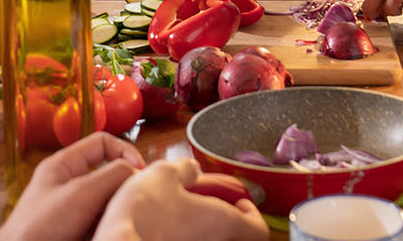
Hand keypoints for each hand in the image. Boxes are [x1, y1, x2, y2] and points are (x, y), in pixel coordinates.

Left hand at [0, 132, 144, 240]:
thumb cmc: (39, 227)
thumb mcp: (79, 193)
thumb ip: (111, 175)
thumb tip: (136, 172)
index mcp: (64, 165)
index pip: (102, 143)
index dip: (125, 151)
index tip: (140, 171)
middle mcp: (70, 184)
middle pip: (109, 172)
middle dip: (124, 183)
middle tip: (137, 197)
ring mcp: (75, 209)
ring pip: (109, 198)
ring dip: (120, 205)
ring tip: (127, 214)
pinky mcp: (80, 231)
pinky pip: (104, 219)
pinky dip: (113, 222)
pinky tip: (117, 228)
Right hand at [95, 158, 267, 240]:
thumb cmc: (143, 215)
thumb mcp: (164, 174)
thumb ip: (185, 169)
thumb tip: (190, 169)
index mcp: (224, 224)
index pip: (259, 230)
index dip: (253, 213)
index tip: (240, 202)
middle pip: (236, 237)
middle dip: (225, 219)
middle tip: (210, 206)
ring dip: (205, 230)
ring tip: (183, 215)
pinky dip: (187, 236)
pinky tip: (165, 229)